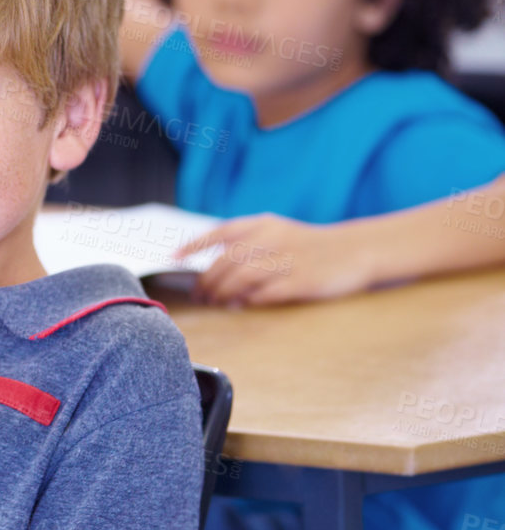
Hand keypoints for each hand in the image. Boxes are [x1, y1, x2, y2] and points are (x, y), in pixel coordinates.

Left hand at [175, 213, 376, 307]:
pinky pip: (265, 294)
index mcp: (264, 223)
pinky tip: (240, 306)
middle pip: (226, 261)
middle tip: (199, 295)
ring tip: (215, 302)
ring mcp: (287, 260)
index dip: (194, 245)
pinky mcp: (301, 282)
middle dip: (207, 280)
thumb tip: (216, 268)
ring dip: (223, 293)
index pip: (220, 232)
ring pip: (241, 278)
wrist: (355, 250)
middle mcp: (272, 238)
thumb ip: (249, 244)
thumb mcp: (278, 232)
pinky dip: (248, 301)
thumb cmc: (310, 245)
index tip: (174, 258)